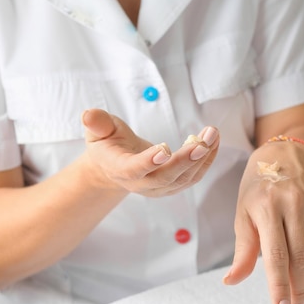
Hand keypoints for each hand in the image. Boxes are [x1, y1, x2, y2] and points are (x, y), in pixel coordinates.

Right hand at [81, 109, 219, 196]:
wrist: (116, 166)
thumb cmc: (108, 144)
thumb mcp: (99, 131)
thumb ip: (97, 123)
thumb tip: (89, 115)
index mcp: (121, 169)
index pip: (135, 169)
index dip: (149, 161)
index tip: (165, 149)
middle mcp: (142, 184)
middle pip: (166, 177)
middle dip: (186, 160)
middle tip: (203, 142)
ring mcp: (160, 188)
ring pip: (184, 178)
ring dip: (202, 157)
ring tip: (213, 133)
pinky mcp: (175, 185)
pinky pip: (194, 175)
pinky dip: (207, 159)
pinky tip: (214, 141)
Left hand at [224, 142, 303, 303]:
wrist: (285, 155)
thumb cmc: (258, 189)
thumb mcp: (243, 214)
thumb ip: (242, 250)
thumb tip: (231, 281)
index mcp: (267, 206)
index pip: (276, 256)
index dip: (280, 287)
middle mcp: (295, 203)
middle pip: (302, 259)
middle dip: (300, 292)